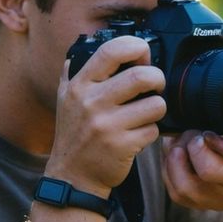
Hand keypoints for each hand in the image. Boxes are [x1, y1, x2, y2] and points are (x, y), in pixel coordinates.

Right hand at [45, 36, 166, 198]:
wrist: (72, 176)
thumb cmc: (74, 134)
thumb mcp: (65, 99)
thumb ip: (74, 72)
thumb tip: (85, 45)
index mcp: (80, 85)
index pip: (111, 51)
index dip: (136, 47)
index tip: (143, 55)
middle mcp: (92, 103)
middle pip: (142, 76)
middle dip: (158, 78)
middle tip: (156, 86)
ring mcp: (107, 125)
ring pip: (155, 104)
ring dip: (158, 108)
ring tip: (147, 113)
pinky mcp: (122, 146)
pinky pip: (153, 130)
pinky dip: (151, 131)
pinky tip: (139, 134)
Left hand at [160, 129, 222, 211]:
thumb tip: (219, 99)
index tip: (212, 131)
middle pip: (209, 172)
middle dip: (194, 146)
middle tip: (194, 133)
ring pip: (188, 187)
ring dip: (175, 159)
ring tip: (179, 143)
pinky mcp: (206, 206)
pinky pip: (178, 193)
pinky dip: (169, 170)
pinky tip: (174, 154)